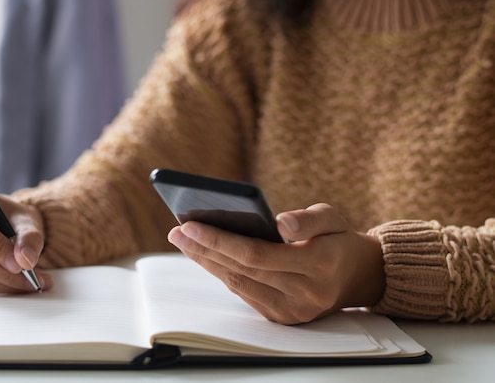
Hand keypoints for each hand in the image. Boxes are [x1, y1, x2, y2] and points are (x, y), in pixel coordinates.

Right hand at [0, 185, 52, 292]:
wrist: (5, 223)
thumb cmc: (13, 217)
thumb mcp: (27, 219)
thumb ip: (30, 237)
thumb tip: (26, 261)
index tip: (20, 266)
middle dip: (3, 272)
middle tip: (33, 281)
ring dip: (3, 284)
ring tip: (31, 283)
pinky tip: (16, 285)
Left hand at [167, 203, 384, 323]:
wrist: (359, 277)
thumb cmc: (339, 240)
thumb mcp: (333, 218)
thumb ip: (308, 219)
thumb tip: (278, 222)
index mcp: (319, 264)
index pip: (256, 254)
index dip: (219, 240)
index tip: (189, 225)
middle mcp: (306, 294)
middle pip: (241, 271)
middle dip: (204, 250)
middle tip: (177, 232)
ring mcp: (294, 311)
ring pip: (239, 285)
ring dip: (208, 263)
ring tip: (185, 242)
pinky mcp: (284, 318)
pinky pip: (245, 294)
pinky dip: (223, 274)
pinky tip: (207, 257)